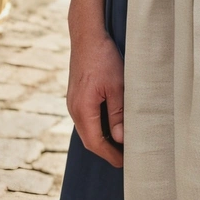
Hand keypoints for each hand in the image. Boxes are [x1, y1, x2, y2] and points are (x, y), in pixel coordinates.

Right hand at [66, 30, 124, 167]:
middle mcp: (74, 108)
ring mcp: (73, 102)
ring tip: (121, 143)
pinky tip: (112, 124)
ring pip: (87, 129)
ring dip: (102, 138)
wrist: (87, 36)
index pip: (95, 143)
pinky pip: (86, 118)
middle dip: (106, 150)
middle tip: (125, 157)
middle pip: (89, 139)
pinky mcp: (76, 95)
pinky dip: (98, 126)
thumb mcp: (117, 85)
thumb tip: (120, 139)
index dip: (110, 155)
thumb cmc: (103, 58)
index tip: (124, 163)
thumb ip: (118, 113)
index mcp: (83, 109)